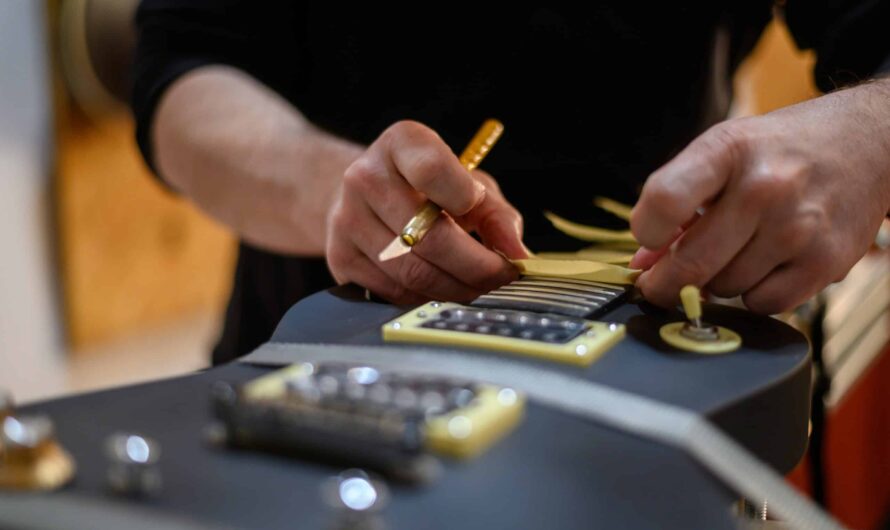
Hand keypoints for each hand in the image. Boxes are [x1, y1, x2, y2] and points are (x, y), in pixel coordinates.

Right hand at [325, 120, 527, 304]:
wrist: (366, 197)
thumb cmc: (429, 189)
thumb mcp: (467, 184)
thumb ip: (496, 213)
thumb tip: (516, 253)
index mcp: (400, 144)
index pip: (431, 170)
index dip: (466, 199)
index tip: (488, 217)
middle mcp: (365, 177)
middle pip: (429, 236)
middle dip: (478, 266)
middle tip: (503, 277)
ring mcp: (346, 219)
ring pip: (413, 272)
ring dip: (457, 288)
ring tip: (481, 287)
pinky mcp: (340, 257)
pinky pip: (395, 291)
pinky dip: (429, 297)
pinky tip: (445, 289)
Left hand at [630, 79, 889, 313]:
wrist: (867, 144)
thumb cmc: (778, 151)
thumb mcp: (722, 153)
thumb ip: (677, 202)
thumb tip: (644, 263)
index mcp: (728, 150)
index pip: (665, 201)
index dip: (646, 231)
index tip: (648, 240)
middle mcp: (766, 187)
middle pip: (692, 262)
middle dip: (666, 282)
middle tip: (660, 284)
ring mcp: (799, 227)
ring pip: (725, 288)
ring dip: (716, 283)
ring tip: (733, 253)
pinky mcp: (826, 261)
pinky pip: (763, 304)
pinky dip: (753, 294)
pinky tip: (763, 266)